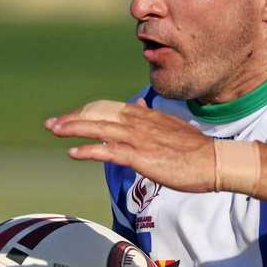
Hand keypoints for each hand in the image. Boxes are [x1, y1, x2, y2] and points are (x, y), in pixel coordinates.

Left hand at [45, 99, 215, 192]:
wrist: (214, 162)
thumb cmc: (195, 150)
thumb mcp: (171, 127)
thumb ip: (152, 117)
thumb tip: (139, 104)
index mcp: (146, 117)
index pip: (109, 109)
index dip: (87, 113)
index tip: (70, 118)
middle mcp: (140, 123)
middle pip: (99, 115)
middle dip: (74, 118)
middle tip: (51, 123)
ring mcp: (140, 139)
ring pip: (100, 129)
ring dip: (75, 129)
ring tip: (55, 131)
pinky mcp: (142, 157)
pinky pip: (109, 151)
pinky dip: (89, 150)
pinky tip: (73, 153)